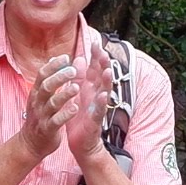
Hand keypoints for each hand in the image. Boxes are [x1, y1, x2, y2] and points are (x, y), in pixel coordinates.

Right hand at [17, 56, 80, 160]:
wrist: (30, 143)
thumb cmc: (39, 117)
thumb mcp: (39, 97)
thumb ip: (47, 80)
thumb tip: (54, 60)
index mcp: (36, 93)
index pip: (42, 74)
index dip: (53, 65)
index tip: (66, 57)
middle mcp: (37, 103)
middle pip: (46, 86)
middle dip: (59, 77)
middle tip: (73, 70)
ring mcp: (42, 116)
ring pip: (52, 103)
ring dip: (64, 94)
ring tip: (76, 87)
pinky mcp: (47, 130)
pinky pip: (56, 121)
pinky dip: (65, 114)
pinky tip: (75, 108)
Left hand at [61, 45, 108, 161]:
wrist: (80, 141)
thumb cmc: (79, 116)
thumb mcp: (77, 93)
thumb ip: (79, 76)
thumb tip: (79, 57)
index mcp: (90, 87)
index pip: (94, 68)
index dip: (96, 56)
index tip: (96, 42)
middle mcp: (97, 94)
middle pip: (102, 76)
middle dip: (103, 64)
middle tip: (104, 51)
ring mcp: (98, 107)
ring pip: (105, 91)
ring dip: (107, 81)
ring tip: (108, 70)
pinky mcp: (96, 120)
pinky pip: (100, 110)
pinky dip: (102, 103)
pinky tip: (103, 95)